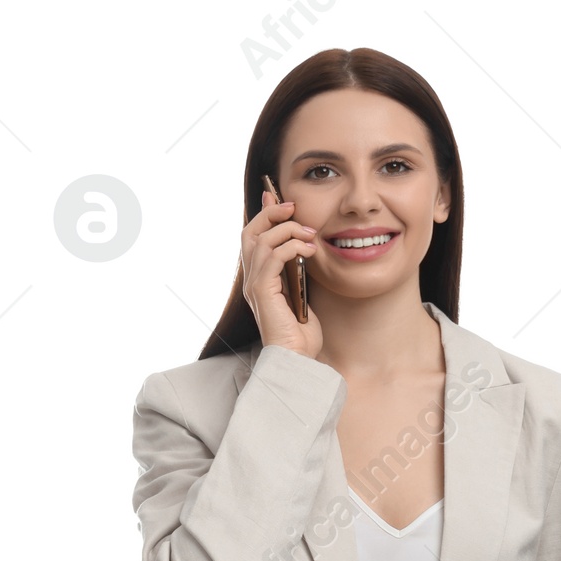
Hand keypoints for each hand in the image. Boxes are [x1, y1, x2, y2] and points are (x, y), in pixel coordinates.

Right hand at [242, 185, 323, 358]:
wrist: (297, 359)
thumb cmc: (301, 334)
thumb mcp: (301, 293)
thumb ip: (297, 270)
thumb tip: (303, 246)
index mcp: (258, 279)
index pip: (253, 238)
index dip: (265, 215)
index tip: (283, 201)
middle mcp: (251, 280)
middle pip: (250, 232)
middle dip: (270, 213)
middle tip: (293, 207)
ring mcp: (254, 285)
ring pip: (262, 240)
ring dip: (287, 230)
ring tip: (310, 233)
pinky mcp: (262, 291)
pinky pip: (272, 257)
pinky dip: (291, 247)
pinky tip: (309, 250)